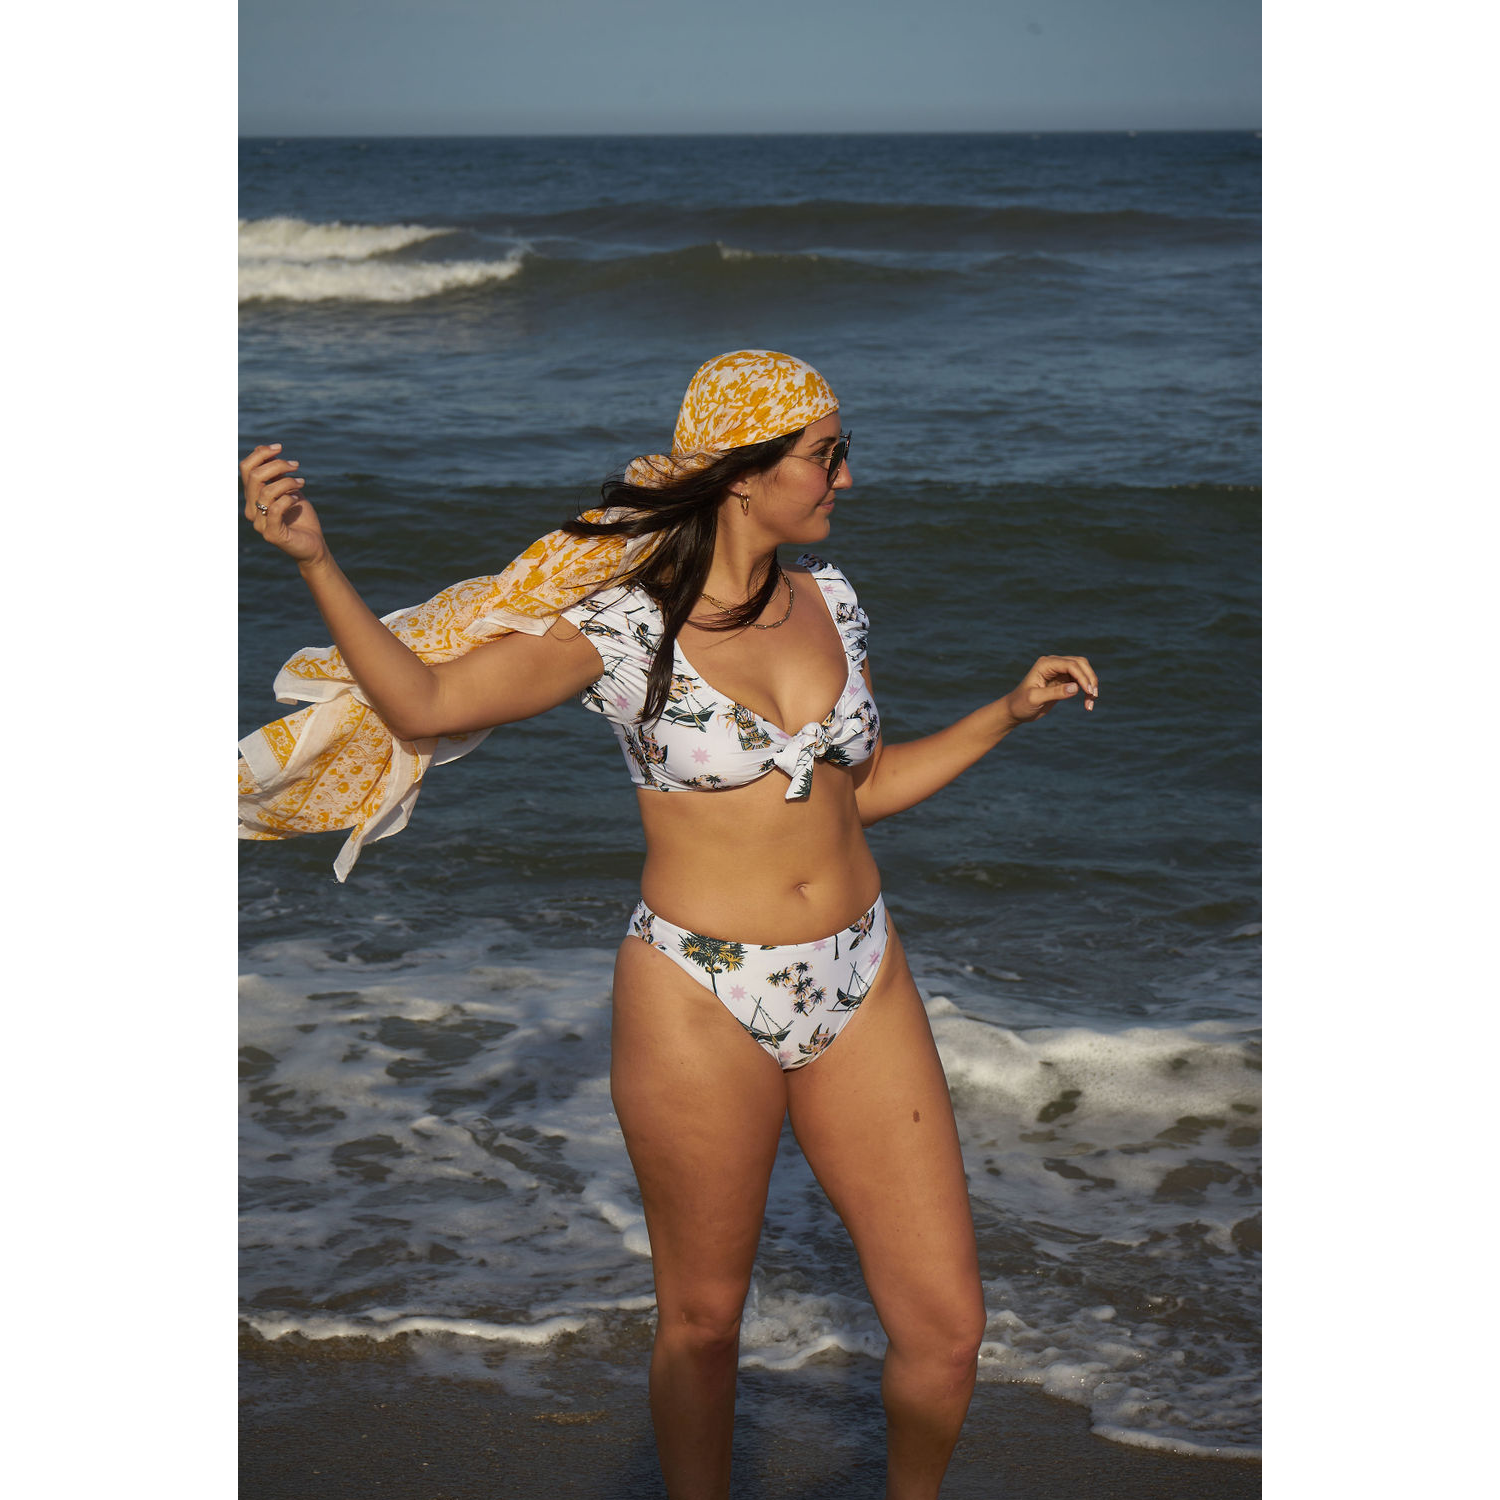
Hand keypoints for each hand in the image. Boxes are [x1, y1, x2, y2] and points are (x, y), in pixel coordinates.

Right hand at [241, 442, 328, 565]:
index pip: (245, 469)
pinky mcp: (272, 534)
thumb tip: (266, 449)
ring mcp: (259, 523)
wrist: (314, 545)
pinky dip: (288, 499)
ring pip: (266, 491)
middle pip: (254, 476)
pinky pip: (275, 509)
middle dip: (277, 465)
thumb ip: (276, 473)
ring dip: (287, 482)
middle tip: (296, 466)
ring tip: (302, 483)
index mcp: (252, 497)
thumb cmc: (300, 516)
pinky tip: (297, 499)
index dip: (260, 454)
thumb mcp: (288, 489)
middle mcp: (251, 509)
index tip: (280, 447)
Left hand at [1003, 654, 1098, 722]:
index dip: (1082, 676)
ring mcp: (1059, 671)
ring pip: (1083, 671)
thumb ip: (1055, 693)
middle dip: (1089, 678)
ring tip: (1091, 702)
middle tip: (1093, 696)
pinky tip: (1087, 704)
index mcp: (1045, 664)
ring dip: (1090, 684)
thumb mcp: (1035, 699)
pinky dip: (1086, 691)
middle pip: (1080, 663)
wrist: (1015, 711)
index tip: (1088, 691)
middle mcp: (1053, 664)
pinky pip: (1080, 682)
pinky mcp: (1063, 681)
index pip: (1070, 664)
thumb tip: (1076, 688)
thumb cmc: (1020, 704)